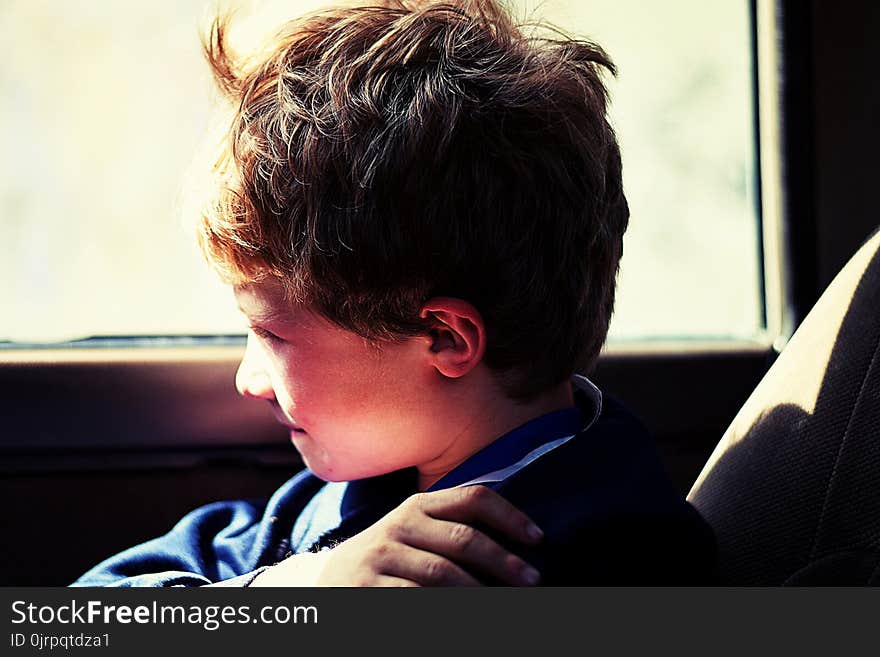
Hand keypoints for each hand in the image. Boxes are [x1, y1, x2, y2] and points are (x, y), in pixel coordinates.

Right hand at [252, 485, 542, 586]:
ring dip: (483, 592)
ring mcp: (382, 557)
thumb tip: (517, 544)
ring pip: (444, 575)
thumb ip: (452, 529)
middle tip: (533, 581)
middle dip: (504, 561)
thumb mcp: (415, 533)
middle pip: (464, 539)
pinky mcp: (369, 589)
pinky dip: (448, 609)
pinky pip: (418, 600)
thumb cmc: (389, 560)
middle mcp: (400, 525)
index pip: (472, 498)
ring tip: (506, 606)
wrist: (326, 585)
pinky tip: (466, 617)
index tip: (538, 539)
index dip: (510, 516)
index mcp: (418, 505)